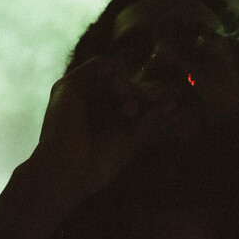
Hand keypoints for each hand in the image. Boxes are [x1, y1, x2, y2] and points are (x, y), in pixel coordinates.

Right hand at [30, 54, 178, 214]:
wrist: (67, 174)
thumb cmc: (96, 167)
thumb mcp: (130, 142)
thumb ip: (149, 122)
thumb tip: (172, 105)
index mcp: (102, 120)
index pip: (131, 100)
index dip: (150, 100)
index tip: (170, 107)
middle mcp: (90, 105)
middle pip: (124, 85)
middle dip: (144, 93)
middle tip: (159, 101)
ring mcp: (79, 94)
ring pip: (114, 74)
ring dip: (129, 87)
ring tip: (130, 111)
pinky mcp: (69, 85)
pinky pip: (101, 64)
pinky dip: (118, 75)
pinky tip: (122, 95)